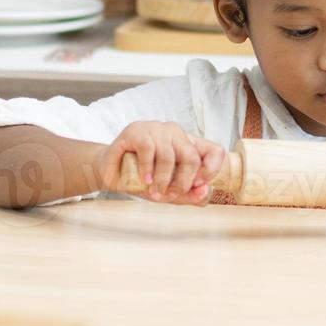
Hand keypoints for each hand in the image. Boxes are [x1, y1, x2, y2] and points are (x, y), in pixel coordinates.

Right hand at [96, 122, 225, 205]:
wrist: (111, 173)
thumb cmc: (143, 180)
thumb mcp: (169, 191)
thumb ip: (189, 195)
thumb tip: (204, 193)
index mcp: (188, 145)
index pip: (215, 151)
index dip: (211, 170)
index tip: (198, 186)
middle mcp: (175, 133)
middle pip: (191, 156)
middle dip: (182, 183)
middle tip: (169, 196)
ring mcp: (156, 129)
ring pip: (169, 155)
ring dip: (162, 180)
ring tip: (154, 192)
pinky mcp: (137, 130)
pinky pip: (148, 149)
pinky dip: (148, 169)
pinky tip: (145, 179)